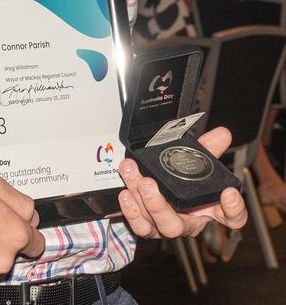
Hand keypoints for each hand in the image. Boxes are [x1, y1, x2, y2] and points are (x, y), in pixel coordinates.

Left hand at [118, 126, 246, 238]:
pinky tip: (126, 193)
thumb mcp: (197, 160)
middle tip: (149, 184)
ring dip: (139, 200)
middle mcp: (188, 222)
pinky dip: (130, 211)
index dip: (235, 209)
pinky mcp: (148, 226)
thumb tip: (222, 133)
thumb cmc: (185, 179)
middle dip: (159, 206)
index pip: (233, 217)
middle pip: (177, 227)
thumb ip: (208, 147)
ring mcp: (166, 226)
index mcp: (209, 209)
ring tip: (134, 178)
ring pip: (153, 223)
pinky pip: (139, 226)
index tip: (229, 193)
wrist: (163, 186)